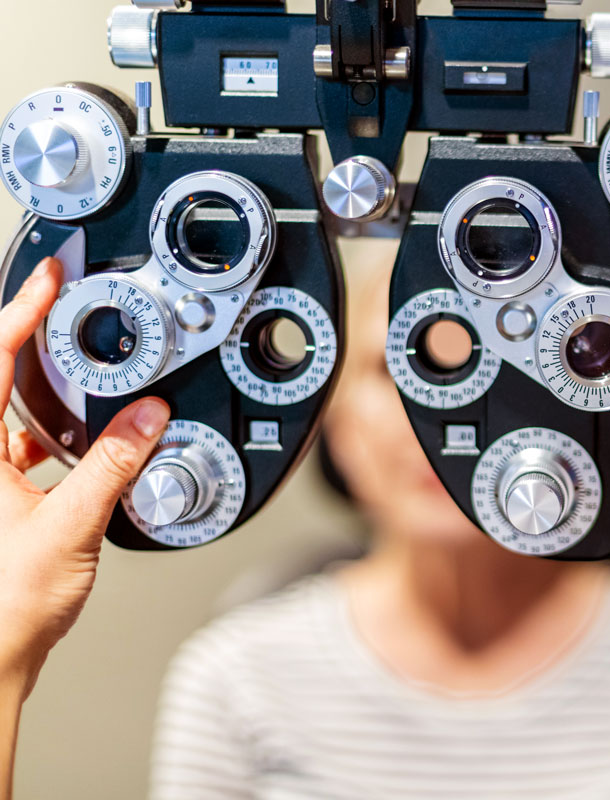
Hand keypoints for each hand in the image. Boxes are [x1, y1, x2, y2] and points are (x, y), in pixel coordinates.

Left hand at [0, 258, 169, 696]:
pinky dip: (59, 437)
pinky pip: (27, 450)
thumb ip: (114, 464)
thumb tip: (148, 418)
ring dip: (51, 396)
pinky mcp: (1, 501)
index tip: (47, 282)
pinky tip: (90, 445)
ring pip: (15, 417)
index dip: (18, 313)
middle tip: (70, 313)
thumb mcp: (71, 524)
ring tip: (93, 380)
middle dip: (35, 343)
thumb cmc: (6, 604)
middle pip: (1, 381)